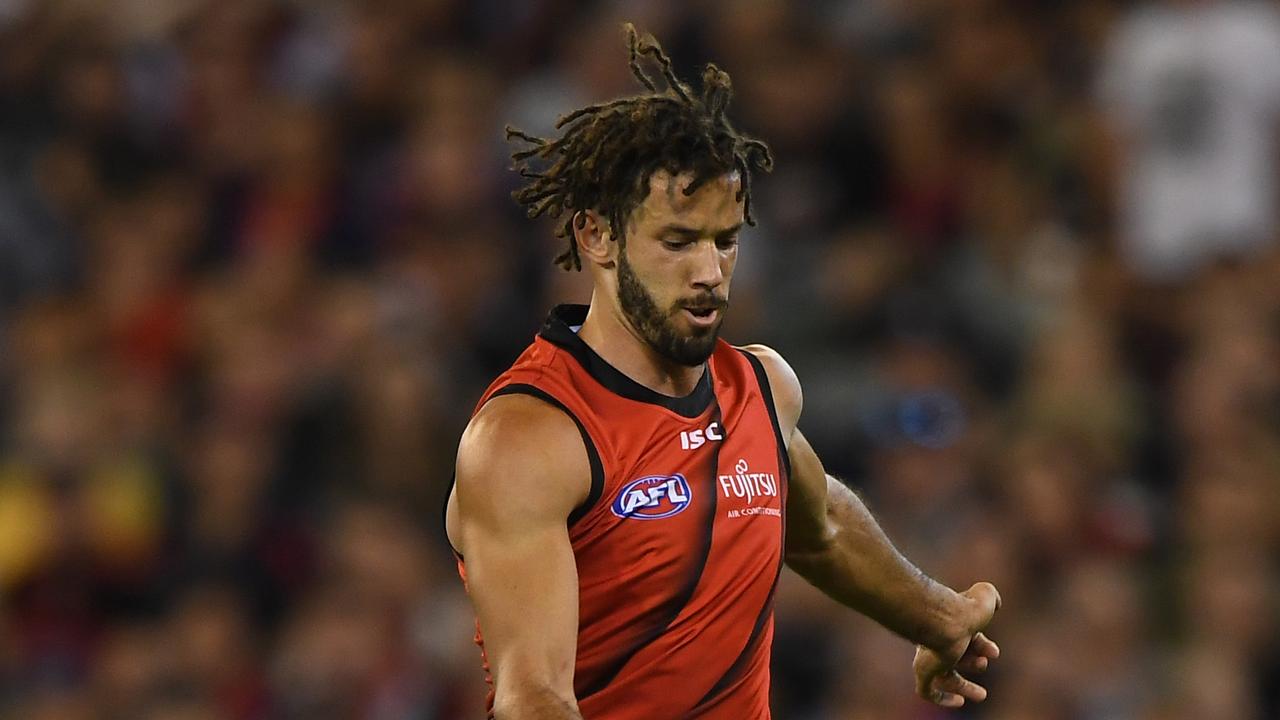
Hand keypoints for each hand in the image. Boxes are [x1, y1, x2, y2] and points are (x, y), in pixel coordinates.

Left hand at [912, 582, 1000, 707]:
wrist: (946, 620)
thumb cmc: (965, 608)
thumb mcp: (984, 596)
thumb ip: (989, 595)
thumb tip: (995, 601)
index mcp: (949, 623)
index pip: (965, 637)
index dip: (982, 645)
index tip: (994, 652)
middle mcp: (935, 640)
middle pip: (954, 656)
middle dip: (972, 663)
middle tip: (984, 665)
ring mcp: (927, 657)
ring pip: (943, 677)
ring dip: (963, 687)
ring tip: (981, 695)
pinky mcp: (922, 671)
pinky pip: (927, 692)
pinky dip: (942, 699)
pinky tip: (959, 702)